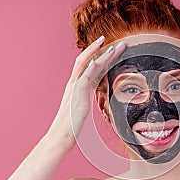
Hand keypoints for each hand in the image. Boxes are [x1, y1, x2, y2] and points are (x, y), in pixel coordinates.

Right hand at [44, 36, 124, 151]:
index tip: (112, 50)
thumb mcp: (82, 109)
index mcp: (77, 86)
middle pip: (89, 60)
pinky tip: (98, 60)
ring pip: (87, 64)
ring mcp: (75, 87)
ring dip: (100, 54)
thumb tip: (94, 101)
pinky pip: (84, 77)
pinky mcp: (77, 94)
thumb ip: (87, 101)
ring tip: (114, 46)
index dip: (101, 56)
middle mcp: (75, 83)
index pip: (90, 67)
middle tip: (118, 43)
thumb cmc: (72, 126)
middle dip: (103, 50)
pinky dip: (91, 67)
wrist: (61, 136)